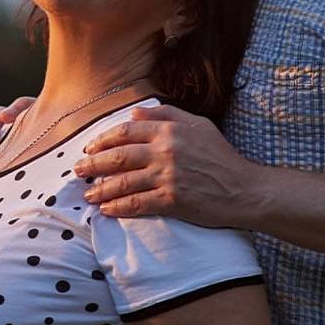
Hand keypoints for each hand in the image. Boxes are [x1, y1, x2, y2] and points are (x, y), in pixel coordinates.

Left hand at [73, 104, 263, 225]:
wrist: (245, 189)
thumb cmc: (222, 157)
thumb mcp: (199, 126)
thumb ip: (167, 115)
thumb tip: (136, 113)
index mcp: (170, 130)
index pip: (126, 132)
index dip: (103, 141)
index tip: (90, 148)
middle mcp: (166, 151)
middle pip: (118, 156)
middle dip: (93, 165)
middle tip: (78, 171)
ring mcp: (168, 177)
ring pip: (123, 182)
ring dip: (101, 189)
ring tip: (88, 195)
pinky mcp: (172, 201)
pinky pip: (137, 204)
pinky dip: (118, 208)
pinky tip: (106, 211)